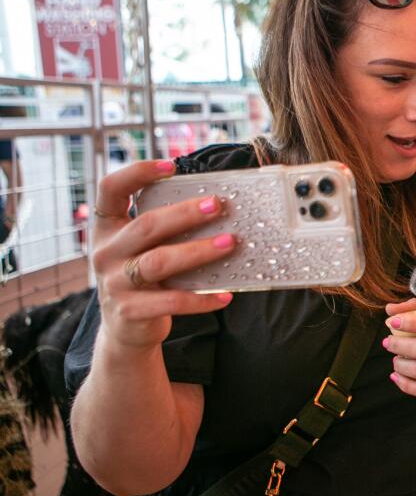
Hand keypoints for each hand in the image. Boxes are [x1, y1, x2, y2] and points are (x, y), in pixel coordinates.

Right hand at [91, 160, 236, 353]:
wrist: (124, 331)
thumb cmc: (143, 279)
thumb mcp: (140, 249)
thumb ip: (161, 229)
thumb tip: (214, 206)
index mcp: (106, 229)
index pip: (110, 190)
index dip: (136, 173)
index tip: (170, 165)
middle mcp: (105, 252)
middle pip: (146, 226)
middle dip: (185, 213)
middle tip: (218, 205)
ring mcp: (114, 283)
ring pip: (159, 262)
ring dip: (198, 251)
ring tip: (230, 243)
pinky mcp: (130, 311)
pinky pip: (171, 301)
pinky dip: (201, 299)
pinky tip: (225, 296)